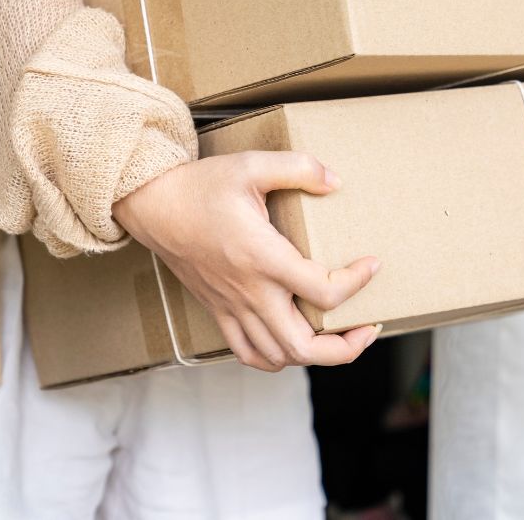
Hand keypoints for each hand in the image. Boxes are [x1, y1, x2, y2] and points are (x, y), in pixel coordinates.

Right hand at [113, 151, 381, 371]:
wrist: (152, 205)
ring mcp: (232, 307)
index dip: (357, 283)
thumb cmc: (200, 186)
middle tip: (367, 325)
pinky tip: (293, 344)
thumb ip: (298, 168)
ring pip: (279, 356)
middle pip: (304, 346)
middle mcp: (249, 292)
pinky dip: (277, 359)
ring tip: (338, 337)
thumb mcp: (251, 165)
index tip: (371, 265)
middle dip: (346, 346)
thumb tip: (335, 182)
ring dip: (315, 355)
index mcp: (263, 258)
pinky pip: (249, 353)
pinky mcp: (219, 311)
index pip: (323, 291)